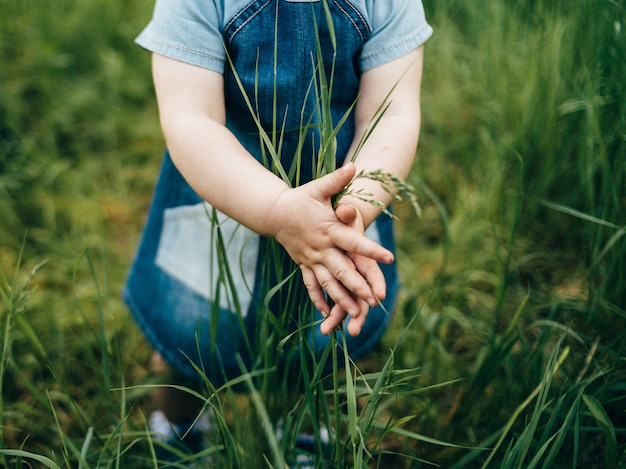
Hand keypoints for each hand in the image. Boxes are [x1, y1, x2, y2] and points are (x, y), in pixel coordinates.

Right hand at [268, 163, 392, 329]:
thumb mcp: (318, 188)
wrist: (274, 212)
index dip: (371, 249)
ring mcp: (311, 259)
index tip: (389, 256)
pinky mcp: (304, 265)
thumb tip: (353, 165)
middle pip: (341, 271)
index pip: (353, 241)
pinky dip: (318, 299)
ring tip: (356, 314)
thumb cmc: (301, 199)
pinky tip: (326, 314)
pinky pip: (311, 286)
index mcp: (329, 230)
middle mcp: (321, 248)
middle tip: (374, 300)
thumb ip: (337, 180)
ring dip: (341, 299)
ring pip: (328, 283)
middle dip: (358, 287)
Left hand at [319, 202, 386, 335]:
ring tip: (326, 332)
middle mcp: (357, 270)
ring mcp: (348, 277)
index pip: (371, 272)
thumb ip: (346, 213)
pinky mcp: (337, 280)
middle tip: (352, 331)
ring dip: (339, 317)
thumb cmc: (343, 214)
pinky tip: (324, 326)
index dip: (375, 283)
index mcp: (360, 256)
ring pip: (347, 301)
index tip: (378, 296)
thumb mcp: (344, 211)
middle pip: (360, 295)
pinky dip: (330, 311)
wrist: (342, 218)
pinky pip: (334, 299)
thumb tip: (347, 209)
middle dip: (357, 313)